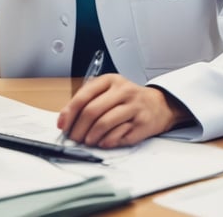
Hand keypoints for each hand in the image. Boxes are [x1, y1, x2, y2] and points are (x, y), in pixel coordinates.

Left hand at [56, 74, 193, 147]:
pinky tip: (103, 142)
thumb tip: (67, 120)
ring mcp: (134, 107)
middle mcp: (123, 91)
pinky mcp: (142, 123)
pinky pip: (119, 135)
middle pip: (92, 111)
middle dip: (78, 128)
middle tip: (74, 138)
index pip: (84, 95)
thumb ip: (89, 101)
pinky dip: (106, 141)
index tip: (63, 125)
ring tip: (87, 141)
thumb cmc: (128, 99)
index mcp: (110, 80)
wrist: (159, 105)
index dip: (69, 112)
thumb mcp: (109, 91)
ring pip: (104, 123)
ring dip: (91, 136)